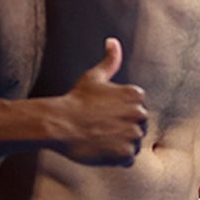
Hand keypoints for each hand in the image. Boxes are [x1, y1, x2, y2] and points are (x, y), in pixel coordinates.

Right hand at [51, 38, 146, 164]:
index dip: (120, 113)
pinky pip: (128, 158)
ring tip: (101, 138)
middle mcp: (139, 113)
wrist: (60, 125)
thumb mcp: (94, 77)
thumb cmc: (75, 100)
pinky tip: (102, 149)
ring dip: (120, 143)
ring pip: (134, 143)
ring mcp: (133, 134)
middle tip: (101, 127)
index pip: (137, 109)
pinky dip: (117, 157)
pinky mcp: (125, 153)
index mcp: (136, 95)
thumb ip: (110, 61)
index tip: (104, 114)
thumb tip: (113, 41)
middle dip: (123, 128)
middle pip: (138, 126)